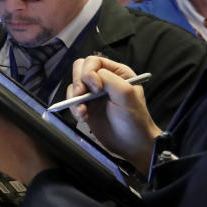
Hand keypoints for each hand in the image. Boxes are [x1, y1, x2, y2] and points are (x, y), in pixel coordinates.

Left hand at [0, 95, 54, 184]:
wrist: (38, 169)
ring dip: (12, 132)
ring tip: (22, 133)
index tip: (4, 114)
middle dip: (3, 122)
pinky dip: (19, 142)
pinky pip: (13, 146)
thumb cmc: (17, 144)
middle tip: (15, 123)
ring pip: (4, 135)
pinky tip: (26, 142)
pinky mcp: (11, 163)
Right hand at [68, 57, 161, 174]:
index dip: (90, 72)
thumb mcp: (126, 94)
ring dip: (74, 98)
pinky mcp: (86, 108)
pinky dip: (73, 109)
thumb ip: (109, 79)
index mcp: (116, 73)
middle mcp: (103, 81)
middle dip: (78, 83)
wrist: (132, 144)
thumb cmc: (135, 120)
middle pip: (80, 70)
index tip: (96, 88)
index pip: (94, 61)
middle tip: (81, 96)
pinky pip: (71, 102)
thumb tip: (91, 76)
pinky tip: (83, 117)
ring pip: (73, 86)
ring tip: (83, 111)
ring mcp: (93, 95)